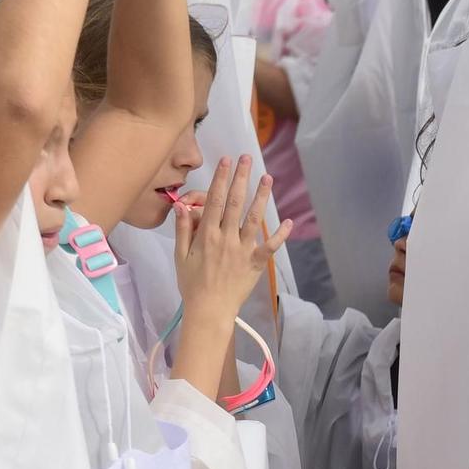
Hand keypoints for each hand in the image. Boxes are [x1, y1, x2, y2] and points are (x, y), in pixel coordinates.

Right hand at [173, 156, 290, 325]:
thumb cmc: (192, 283)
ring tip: (267, 178)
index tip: (225, 161)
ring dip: (261, 197)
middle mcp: (226, 238)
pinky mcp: (256, 263)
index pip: (213, 200)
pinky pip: (270, 247)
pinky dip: (281, 235)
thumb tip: (181, 205)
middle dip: (241, 178)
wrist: (209, 310)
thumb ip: (182, 230)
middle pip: (234, 203)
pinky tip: (288, 221)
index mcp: (206, 235)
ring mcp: (243, 250)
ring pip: (254, 219)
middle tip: (247, 158)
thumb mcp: (180, 256)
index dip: (221, 178)